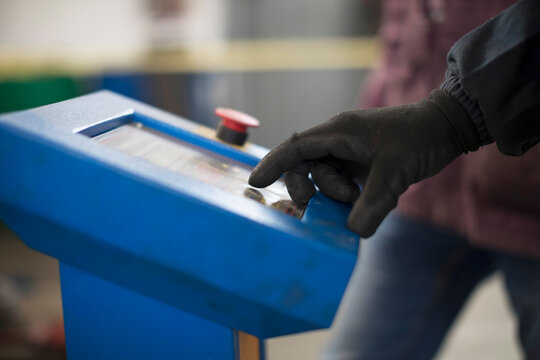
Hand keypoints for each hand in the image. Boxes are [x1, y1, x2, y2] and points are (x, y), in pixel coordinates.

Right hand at [249, 90, 479, 236]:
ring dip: (335, 194)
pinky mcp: (360, 162)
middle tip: (318, 205)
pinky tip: (365, 198)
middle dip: (309, 188)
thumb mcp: (394, 174)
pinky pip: (341, 181)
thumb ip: (372, 204)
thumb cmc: (418, 140)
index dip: (273, 164)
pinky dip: (346, 195)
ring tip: (360, 197)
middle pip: (305, 166)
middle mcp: (338, 139)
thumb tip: (354, 234)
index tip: (254, 183)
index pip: (295, 147)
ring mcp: (349, 151)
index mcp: (339, 132)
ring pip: (324, 177)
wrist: (447, 127)